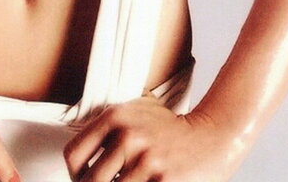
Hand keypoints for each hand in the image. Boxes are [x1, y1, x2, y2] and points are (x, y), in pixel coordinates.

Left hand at [63, 97, 241, 181]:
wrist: (213, 136)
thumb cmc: (172, 129)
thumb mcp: (138, 113)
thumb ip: (109, 128)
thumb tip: (79, 160)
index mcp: (116, 117)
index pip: (74, 154)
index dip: (74, 175)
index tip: (82, 179)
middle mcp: (128, 136)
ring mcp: (146, 161)